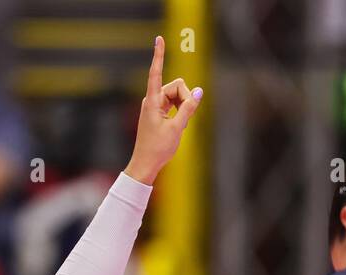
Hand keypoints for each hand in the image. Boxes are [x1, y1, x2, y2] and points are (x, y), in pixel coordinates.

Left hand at [124, 35, 202, 186]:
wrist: (145, 164)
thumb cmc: (158, 149)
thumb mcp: (177, 128)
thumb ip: (189, 108)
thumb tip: (200, 91)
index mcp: (152, 102)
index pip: (156, 73)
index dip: (159, 56)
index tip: (159, 39)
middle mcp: (153, 100)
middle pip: (177, 86)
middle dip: (186, 98)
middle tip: (186, 118)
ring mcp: (156, 106)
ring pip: (178, 95)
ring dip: (184, 107)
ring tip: (180, 125)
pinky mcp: (159, 112)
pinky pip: (175, 103)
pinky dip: (181, 111)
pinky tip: (179, 125)